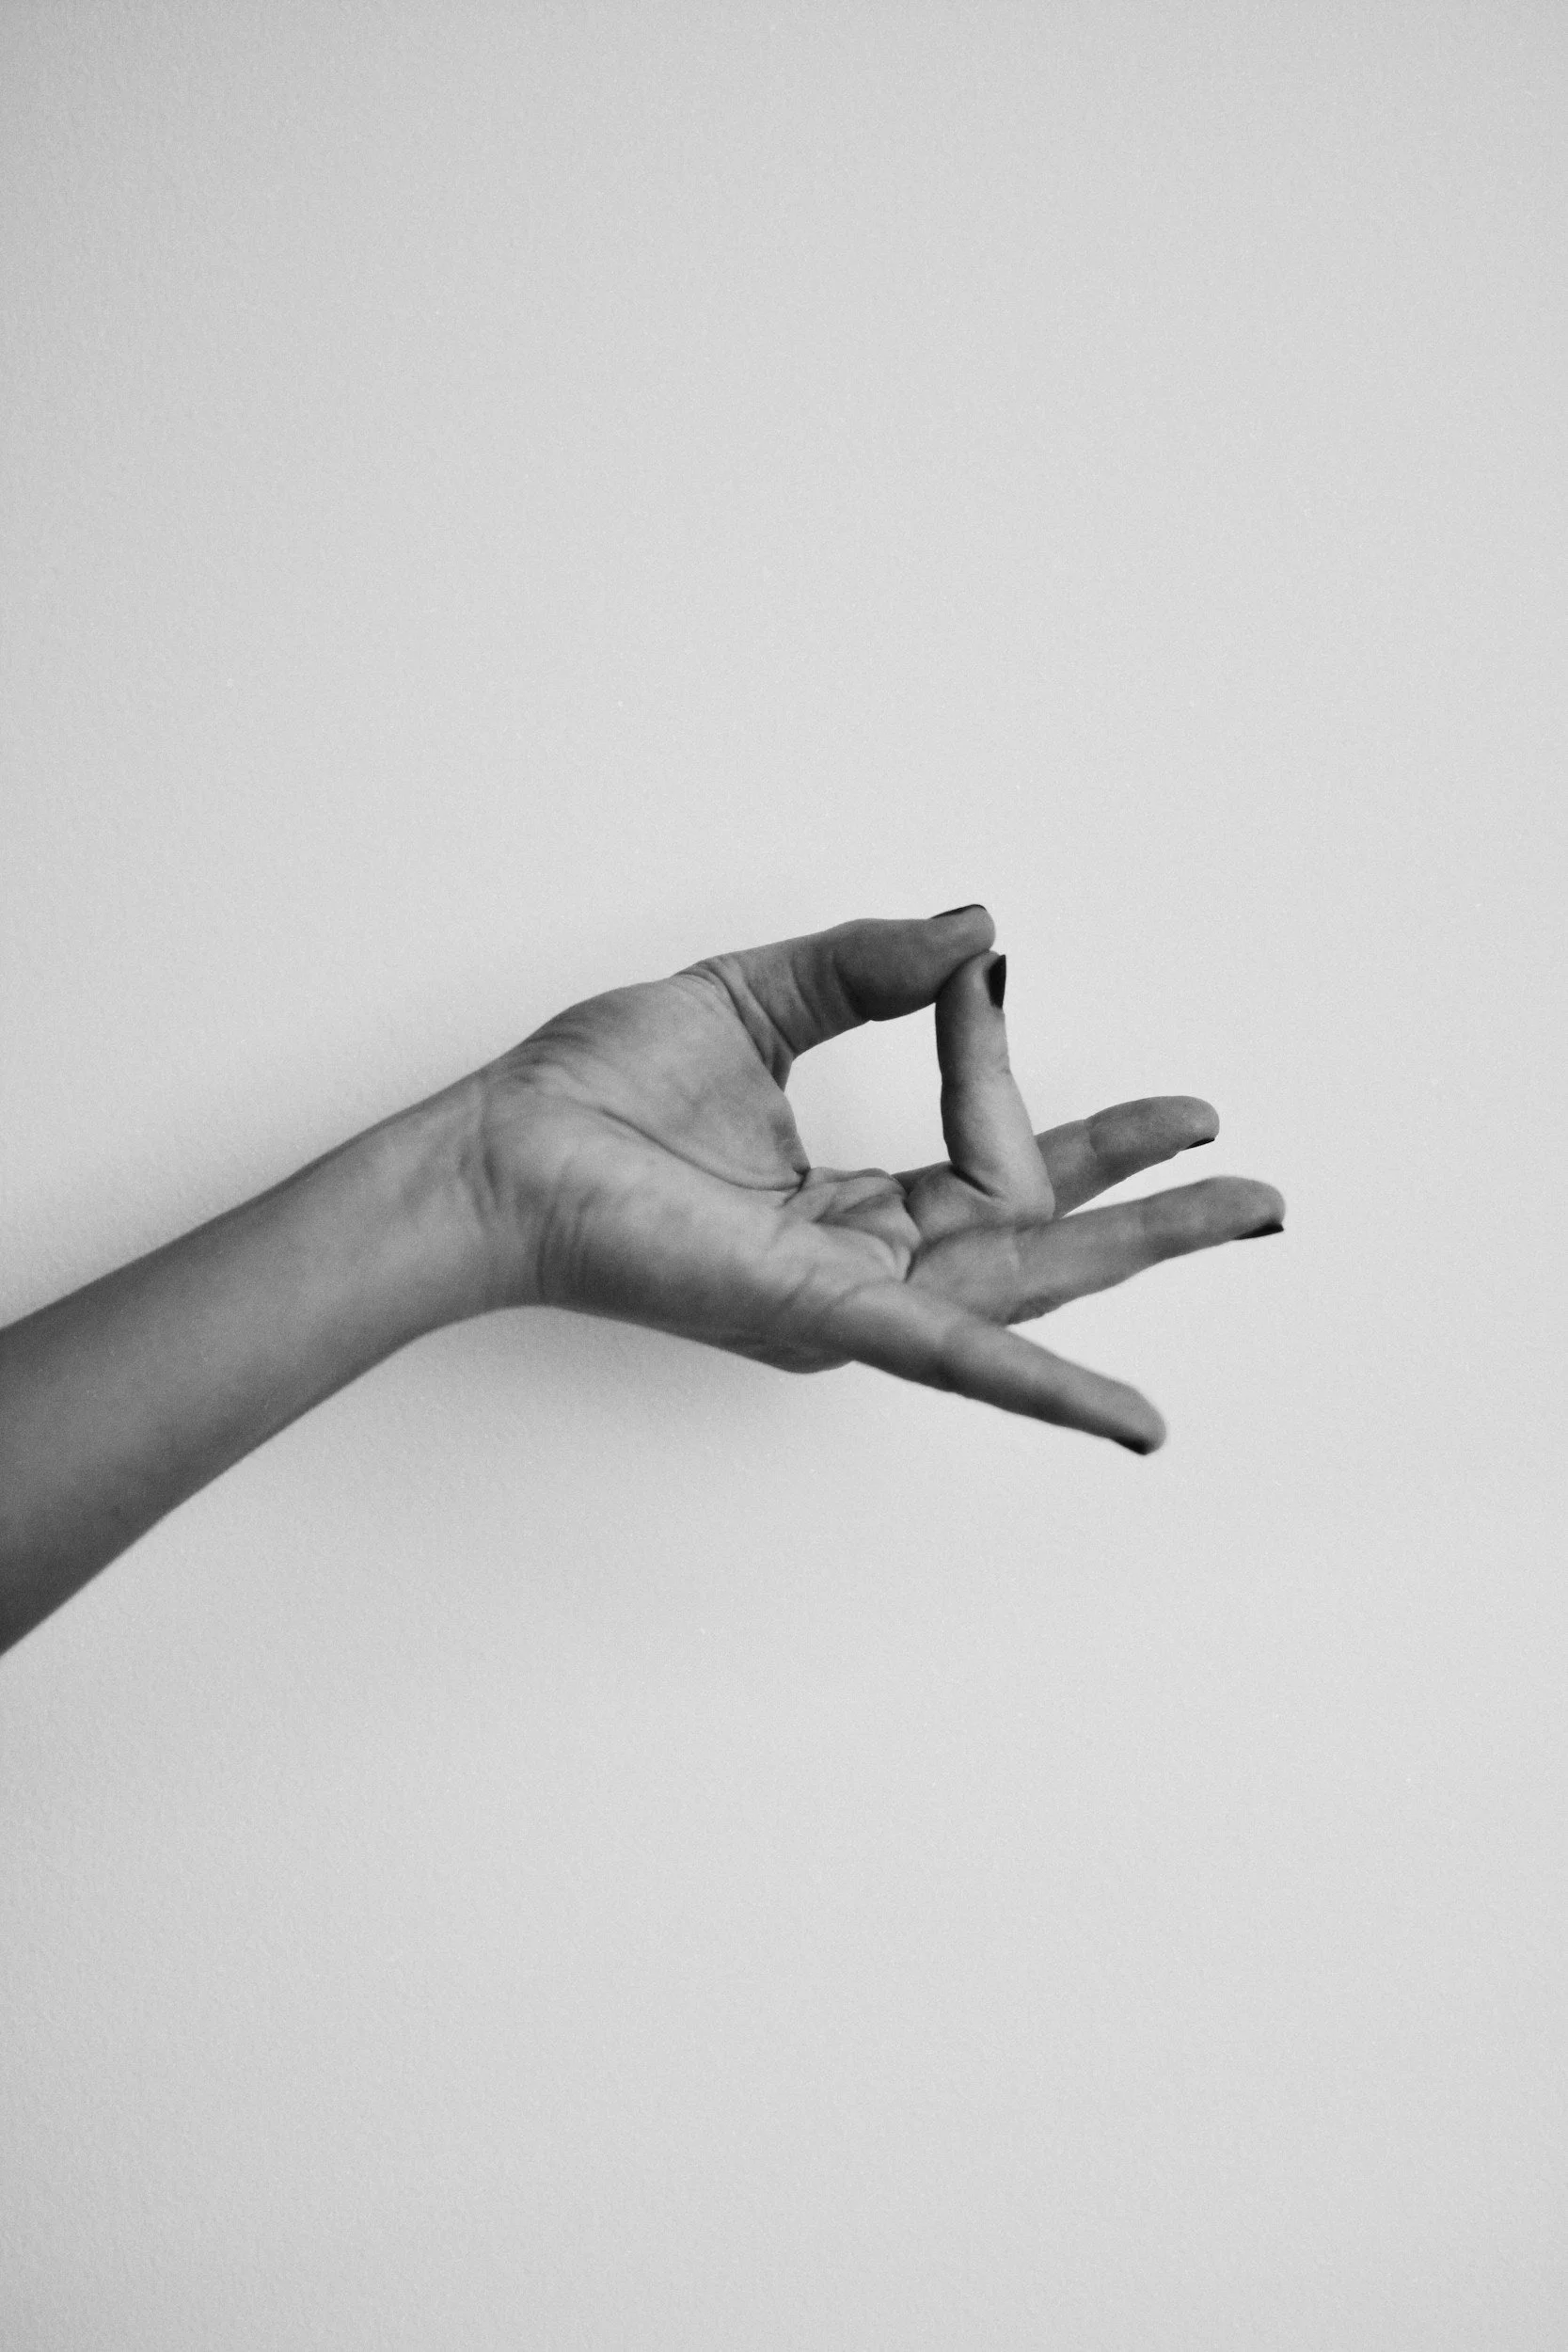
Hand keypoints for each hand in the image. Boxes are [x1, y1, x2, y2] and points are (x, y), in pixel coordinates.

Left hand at [471, 908, 1283, 1450]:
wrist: (494, 1151)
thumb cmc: (593, 1096)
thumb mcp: (756, 998)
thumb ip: (870, 969)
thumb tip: (978, 929)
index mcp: (854, 1210)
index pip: (983, 1149)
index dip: (1000, 1056)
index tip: (988, 968)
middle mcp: (864, 1271)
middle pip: (1041, 1244)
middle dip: (1151, 1214)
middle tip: (1252, 1190)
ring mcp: (847, 1306)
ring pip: (1025, 1286)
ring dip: (1141, 1251)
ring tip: (1247, 1212)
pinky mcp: (816, 1317)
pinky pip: (954, 1357)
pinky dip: (1048, 1388)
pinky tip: (1134, 1422)